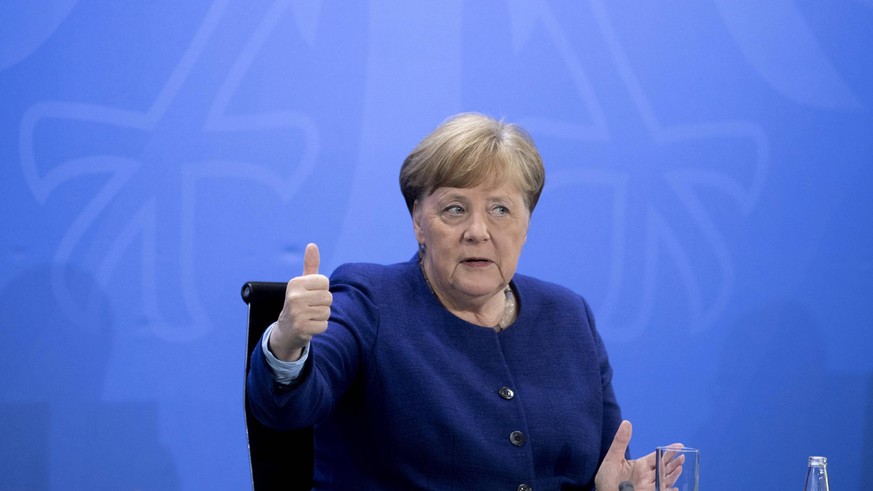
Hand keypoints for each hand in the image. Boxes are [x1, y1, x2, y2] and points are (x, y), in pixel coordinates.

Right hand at [268, 243, 331, 360]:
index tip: (310, 295)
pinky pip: (324, 325)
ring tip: (308, 316)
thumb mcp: (303, 283)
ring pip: (326, 312)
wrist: (285, 330)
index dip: (321, 290)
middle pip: (328, 297)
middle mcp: (294, 297)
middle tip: (309, 308)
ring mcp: (297, 313)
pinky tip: (308, 326)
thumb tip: (312, 245)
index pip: (325, 282)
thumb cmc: (298, 302)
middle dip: (322, 304)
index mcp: (295, 283)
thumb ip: (310, 265)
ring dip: (321, 316)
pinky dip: (319, 327)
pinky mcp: (301, 328)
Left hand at [594, 421, 683, 490]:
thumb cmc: (607, 478)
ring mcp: (648, 487)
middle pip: (664, 468)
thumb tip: (626, 422)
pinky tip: (674, 488)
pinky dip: (668, 490)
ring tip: (680, 467)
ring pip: (665, 480)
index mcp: (642, 465)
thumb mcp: (613, 458)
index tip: (679, 445)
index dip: (668, 451)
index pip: (658, 457)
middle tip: (683, 456)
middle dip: (674, 462)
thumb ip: (620, 441)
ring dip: (673, 474)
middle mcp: (647, 476)